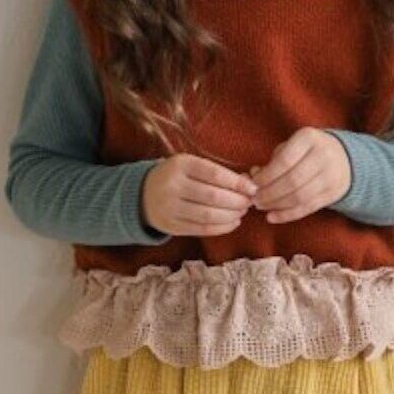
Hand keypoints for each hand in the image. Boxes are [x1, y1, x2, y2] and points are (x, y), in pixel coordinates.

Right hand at [142, 155, 257, 235]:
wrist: (141, 195)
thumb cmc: (175, 177)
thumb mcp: (189, 165)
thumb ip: (215, 172)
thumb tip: (247, 183)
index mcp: (180, 164)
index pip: (214, 174)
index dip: (237, 183)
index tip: (252, 188)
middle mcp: (173, 186)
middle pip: (213, 197)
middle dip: (237, 201)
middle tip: (249, 202)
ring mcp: (170, 208)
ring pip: (208, 215)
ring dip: (231, 216)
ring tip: (242, 212)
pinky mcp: (171, 226)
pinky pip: (202, 229)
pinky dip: (222, 228)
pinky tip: (233, 223)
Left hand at [248, 128, 351, 222]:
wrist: (344, 159)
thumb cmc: (308, 151)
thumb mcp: (292, 146)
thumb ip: (272, 161)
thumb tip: (252, 177)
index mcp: (309, 138)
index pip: (284, 161)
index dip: (266, 176)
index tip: (252, 185)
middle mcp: (323, 156)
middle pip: (292, 181)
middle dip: (269, 193)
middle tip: (254, 200)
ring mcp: (330, 176)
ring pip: (299, 196)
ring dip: (276, 205)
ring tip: (261, 206)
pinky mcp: (333, 193)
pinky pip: (307, 208)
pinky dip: (287, 215)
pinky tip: (272, 217)